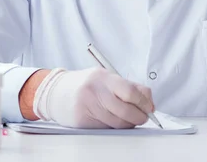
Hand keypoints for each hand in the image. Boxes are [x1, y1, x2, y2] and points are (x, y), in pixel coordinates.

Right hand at [33, 67, 154, 128]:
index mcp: (102, 77)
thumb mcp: (106, 78)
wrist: (56, 92)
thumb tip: (149, 101)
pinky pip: (106, 128)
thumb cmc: (86, 85)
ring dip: (128, 124)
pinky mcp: (82, 121)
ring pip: (118, 123)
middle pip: (125, 110)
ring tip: (129, 119)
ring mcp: (87, 106)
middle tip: (143, 117)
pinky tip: (113, 121)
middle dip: (139, 116)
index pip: (130, 91)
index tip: (150, 107)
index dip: (144, 102)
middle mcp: (94, 91)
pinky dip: (115, 127)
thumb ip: (129, 86)